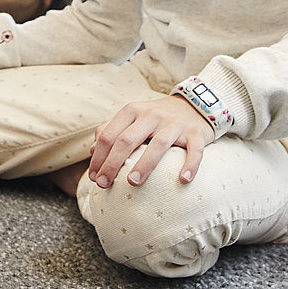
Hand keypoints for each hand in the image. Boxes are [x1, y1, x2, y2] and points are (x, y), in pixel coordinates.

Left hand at [87, 94, 214, 188]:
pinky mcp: (196, 133)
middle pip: (127, 140)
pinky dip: (190, 165)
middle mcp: (152, 115)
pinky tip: (183, 180)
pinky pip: (194, 150)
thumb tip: (91, 151)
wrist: (194, 105)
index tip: (93, 177)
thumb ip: (111, 130)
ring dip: (144, 164)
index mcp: (132, 111)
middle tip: (104, 184)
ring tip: (132, 183)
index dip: (98, 157)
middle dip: (112, 163)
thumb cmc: (156, 118)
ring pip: (158, 144)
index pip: (109, 135)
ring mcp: (174, 124)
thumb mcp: (132, 117)